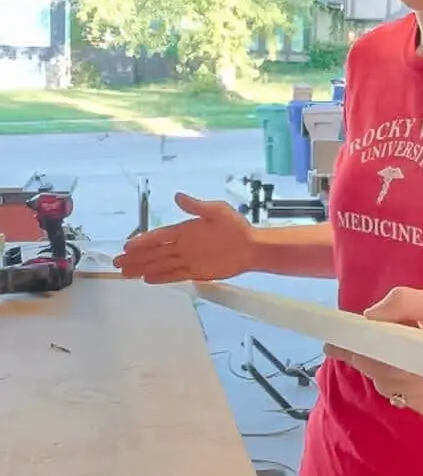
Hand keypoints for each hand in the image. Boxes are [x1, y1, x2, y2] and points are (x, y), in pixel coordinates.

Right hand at [113, 193, 255, 282]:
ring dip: (143, 268)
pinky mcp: (196, 271)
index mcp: (185, 230)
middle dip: (136, 257)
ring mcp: (188, 259)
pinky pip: (174, 275)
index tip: (128, 245)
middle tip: (118, 262)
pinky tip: (147, 279)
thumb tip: (178, 196)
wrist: (251, 247)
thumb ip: (196, 206)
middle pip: (155, 252)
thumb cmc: (236, 227)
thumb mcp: (217, 211)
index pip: (159, 236)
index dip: (143, 241)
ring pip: (160, 264)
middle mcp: (183, 245)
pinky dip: (161, 277)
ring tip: (125, 273)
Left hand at [326, 287, 422, 416]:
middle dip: (361, 358)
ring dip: (374, 369)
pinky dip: (388, 381)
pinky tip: (391, 365)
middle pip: (384, 376)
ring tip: (367, 350)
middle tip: (342, 344)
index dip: (360, 353)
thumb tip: (370, 317)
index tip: (335, 344)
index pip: (389, 361)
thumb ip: (403, 302)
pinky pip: (399, 397)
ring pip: (389, 388)